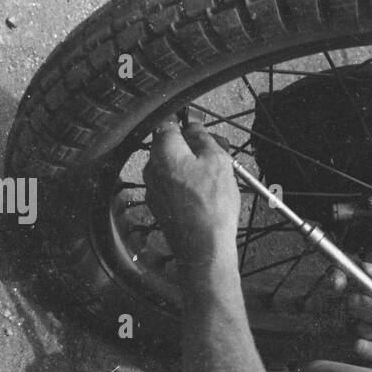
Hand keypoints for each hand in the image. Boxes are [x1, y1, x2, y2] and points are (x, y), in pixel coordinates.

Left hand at [142, 115, 239, 264]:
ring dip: (192, 166)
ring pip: (173, 167)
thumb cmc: (212, 205)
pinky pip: (173, 187)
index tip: (202, 128)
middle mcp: (152, 168)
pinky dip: (187, 185)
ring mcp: (153, 189)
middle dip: (194, 147)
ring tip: (217, 175)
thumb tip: (194, 127)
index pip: (168, 124)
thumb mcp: (217, 162)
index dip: (187, 123)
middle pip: (171, 147)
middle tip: (219, 152)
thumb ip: (204, 138)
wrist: (204, 248)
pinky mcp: (160, 207)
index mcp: (163, 151)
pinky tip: (206, 194)